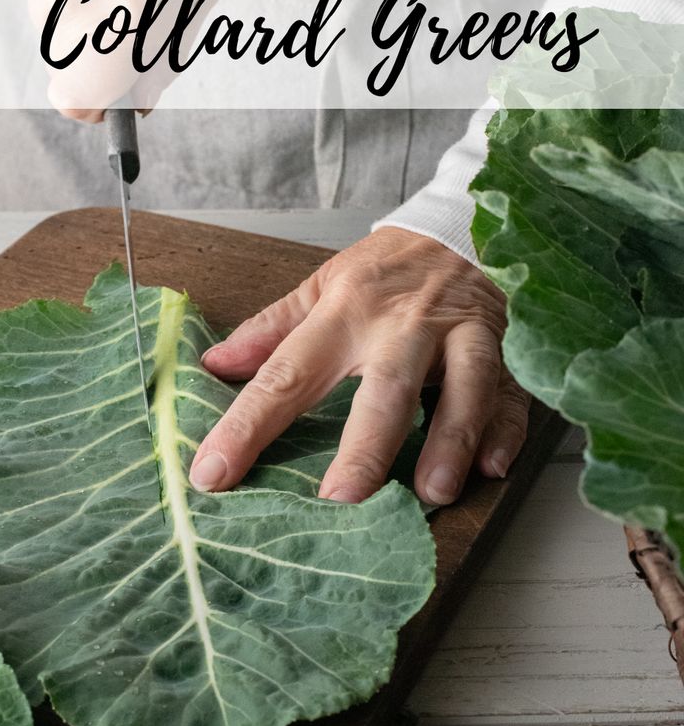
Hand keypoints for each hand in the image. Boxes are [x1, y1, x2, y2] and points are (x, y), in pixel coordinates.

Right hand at [14, 0, 220, 120]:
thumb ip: (170, 48)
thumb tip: (143, 98)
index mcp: (136, 12)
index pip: (84, 102)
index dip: (102, 108)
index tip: (119, 97)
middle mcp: (83, 0)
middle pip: (68, 77)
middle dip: (99, 68)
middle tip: (126, 31)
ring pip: (59, 39)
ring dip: (87, 25)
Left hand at [189, 227, 530, 505]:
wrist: (459, 224)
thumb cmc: (385, 268)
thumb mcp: (322, 285)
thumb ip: (270, 329)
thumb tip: (213, 364)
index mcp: (345, 312)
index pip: (287, 372)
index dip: (248, 425)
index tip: (214, 472)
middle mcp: (402, 325)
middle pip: (384, 388)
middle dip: (365, 446)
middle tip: (341, 501)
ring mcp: (460, 335)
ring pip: (463, 386)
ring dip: (450, 440)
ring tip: (433, 491)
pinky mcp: (506, 347)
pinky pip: (511, 390)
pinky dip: (506, 428)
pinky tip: (494, 466)